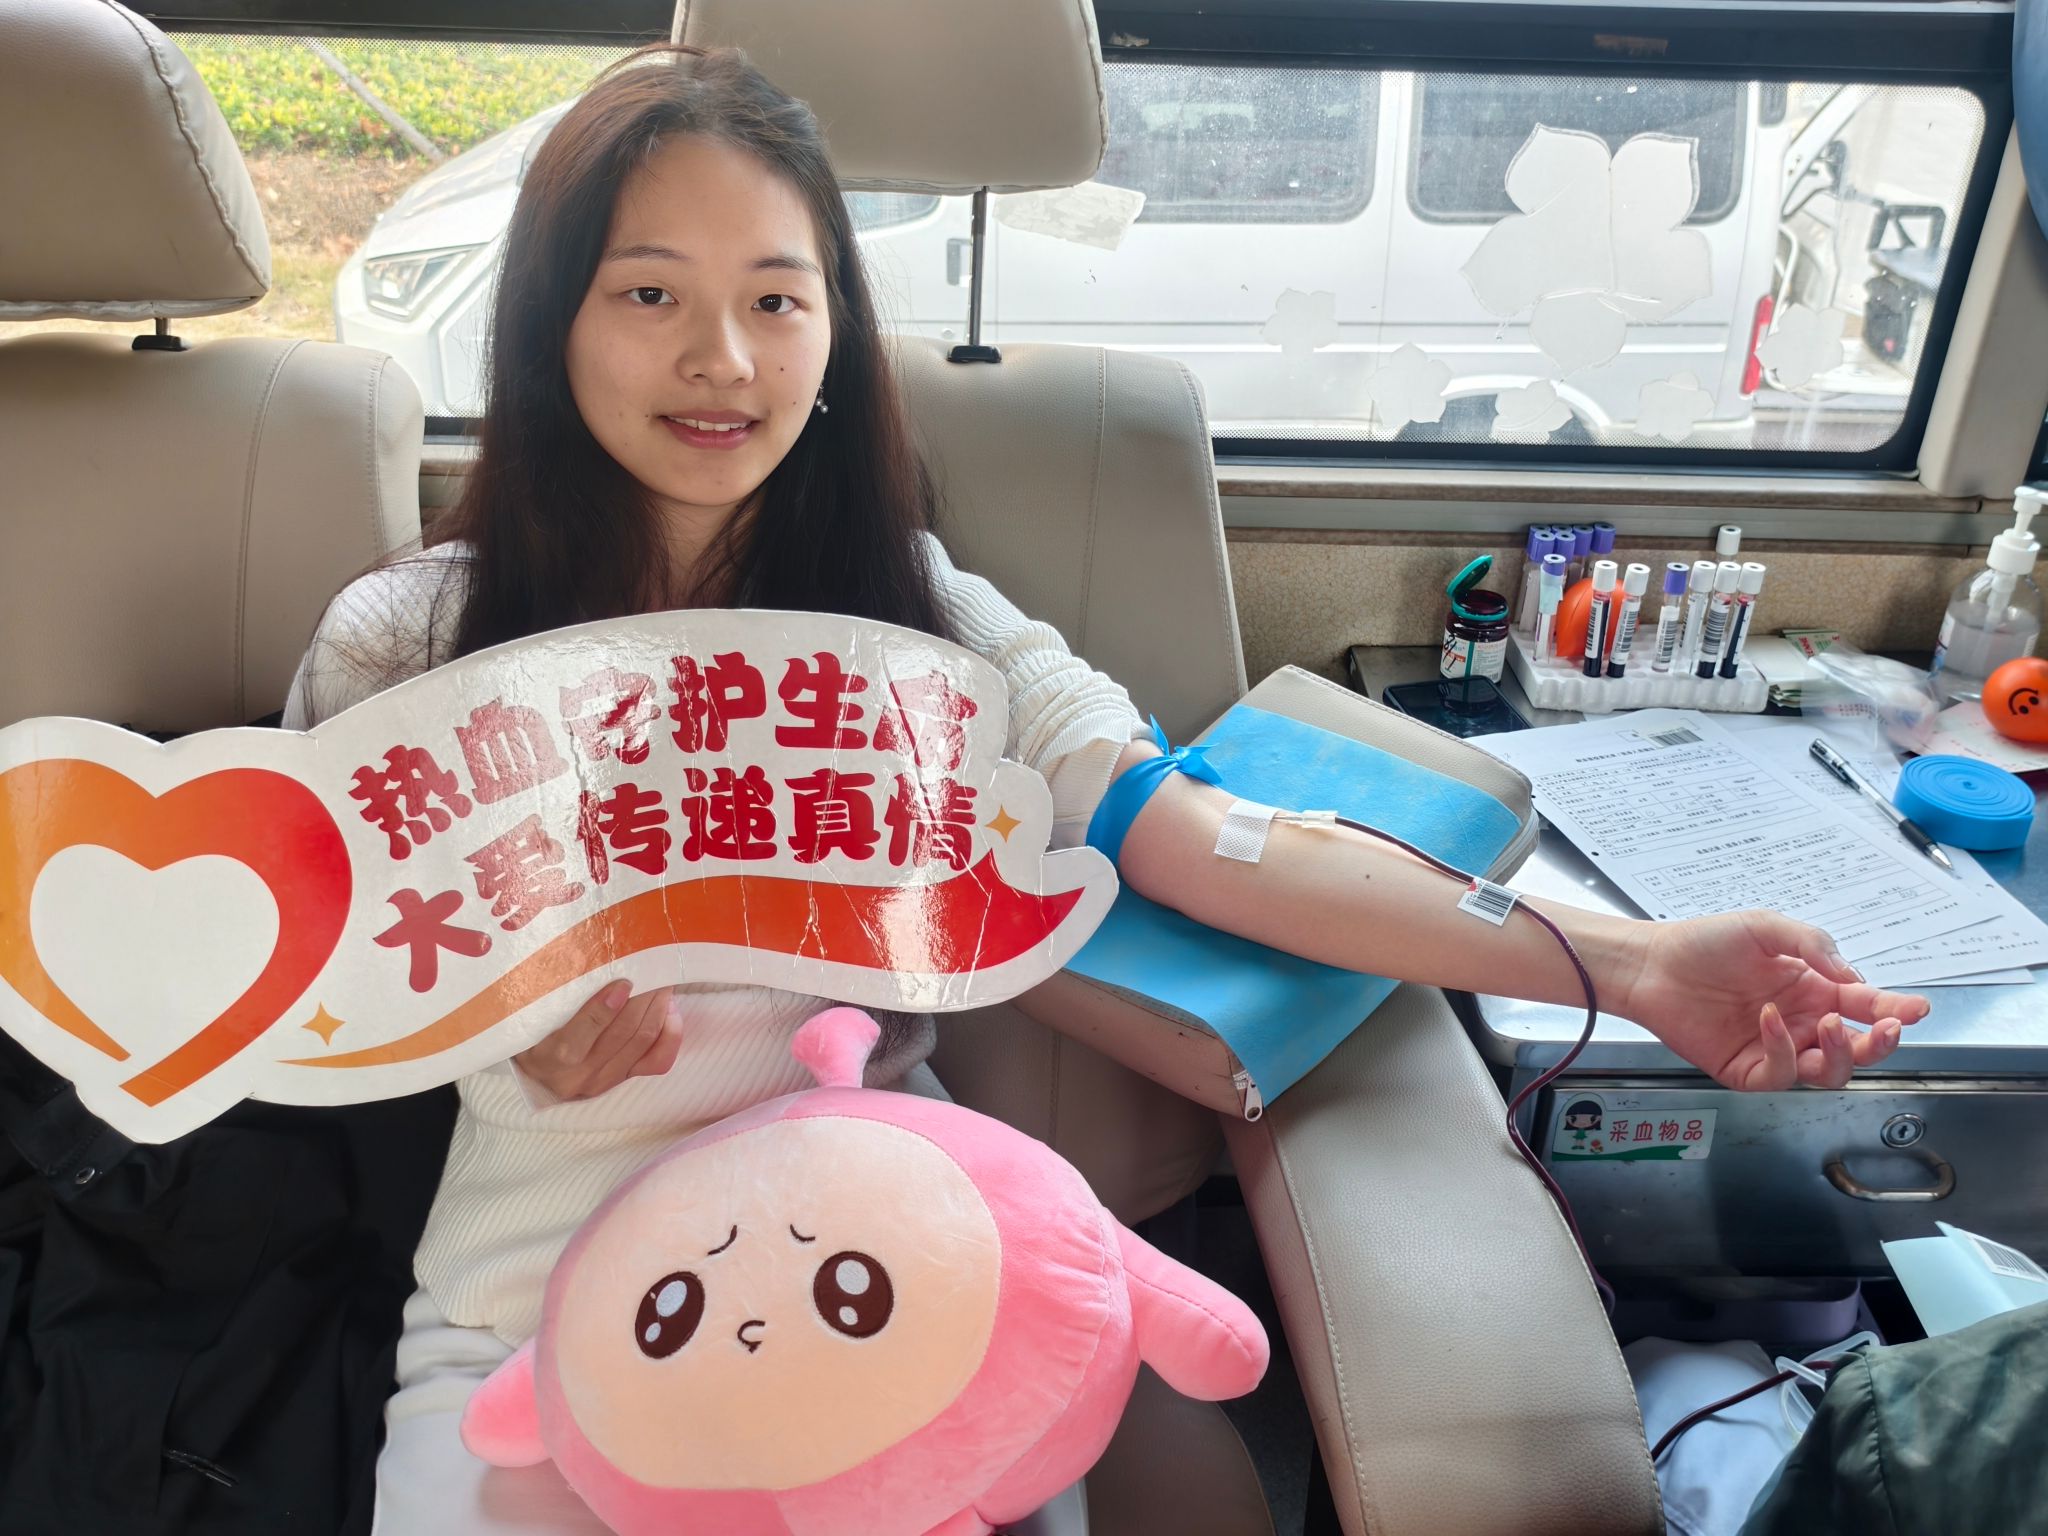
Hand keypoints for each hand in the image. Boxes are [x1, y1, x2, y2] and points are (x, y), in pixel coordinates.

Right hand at [513, 980, 682, 1101]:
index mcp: (550, 1057)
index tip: (622, 982)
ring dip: (657, 1008)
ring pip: (642, 1042)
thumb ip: (552, 996)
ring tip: (662, 982)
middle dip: (642, 998)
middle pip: (621, 1033)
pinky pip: (657, 1061)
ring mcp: (605, 1081)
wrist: (535, 1077)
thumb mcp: (530, 1018)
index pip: (580, 1035)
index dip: (604, 1008)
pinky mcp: (624, 1081)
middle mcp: (580, 1075)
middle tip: (653, 969)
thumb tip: (584, 957)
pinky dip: (670, 1035)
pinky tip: (671, 1011)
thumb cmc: (530, 1036)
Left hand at [1614, 911, 1928, 1090]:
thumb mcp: (1765, 928)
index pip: (1865, 1005)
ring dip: (1842, 1053)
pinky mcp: (1747, 1070)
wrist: (1652, 964)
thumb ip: (1814, 946)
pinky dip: (1784, 1050)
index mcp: (1812, 989)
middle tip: (1889, 1028)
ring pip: (1829, 1071)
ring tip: (1832, 1024)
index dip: (1896, 1010)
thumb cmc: (1704, 943)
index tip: (1918, 1009)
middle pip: (1858, 1048)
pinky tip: (1769, 1020)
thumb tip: (1854, 976)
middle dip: (1881, 1043)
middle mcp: (1800, 1023)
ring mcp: (1776, 1049)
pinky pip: (1782, 1073)